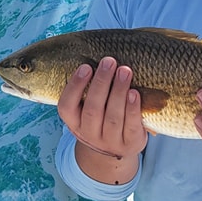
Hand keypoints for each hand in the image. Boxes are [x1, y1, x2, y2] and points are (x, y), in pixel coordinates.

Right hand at [57, 58, 146, 181]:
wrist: (116, 149)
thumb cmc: (101, 116)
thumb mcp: (87, 107)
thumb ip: (88, 87)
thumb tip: (92, 50)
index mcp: (74, 122)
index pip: (66, 106)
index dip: (74, 86)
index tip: (85, 66)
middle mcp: (89, 134)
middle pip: (92, 109)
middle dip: (101, 83)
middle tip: (109, 61)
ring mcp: (110, 141)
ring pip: (113, 117)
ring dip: (119, 91)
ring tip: (125, 70)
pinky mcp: (131, 143)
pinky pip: (131, 126)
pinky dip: (133, 108)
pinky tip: (135, 93)